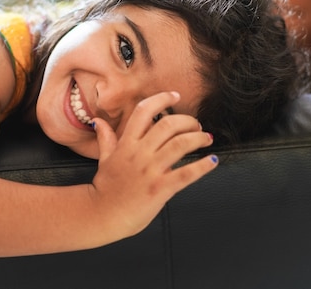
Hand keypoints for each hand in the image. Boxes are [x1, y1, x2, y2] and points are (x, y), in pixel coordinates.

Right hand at [90, 91, 215, 236]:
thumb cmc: (105, 187)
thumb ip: (105, 138)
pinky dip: (203, 166)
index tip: (175, 96)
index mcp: (125, 144)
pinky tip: (212, 161)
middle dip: (187, 121)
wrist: (103, 214)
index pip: (143, 112)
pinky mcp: (160, 188)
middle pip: (167, 125)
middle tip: (196, 125)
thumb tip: (97, 122)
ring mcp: (150, 170)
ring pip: (180, 144)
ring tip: (206, 139)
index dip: (161, 100)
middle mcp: (139, 153)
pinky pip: (186, 174)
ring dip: (198, 138)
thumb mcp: (103, 159)